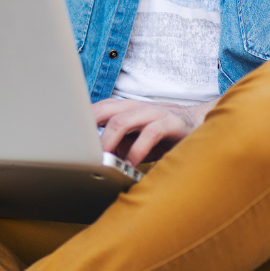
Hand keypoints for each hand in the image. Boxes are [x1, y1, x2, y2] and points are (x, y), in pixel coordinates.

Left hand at [92, 97, 216, 165]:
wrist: (203, 125)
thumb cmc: (164, 135)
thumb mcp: (137, 139)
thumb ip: (119, 144)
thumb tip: (101, 157)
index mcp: (126, 109)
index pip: (98, 109)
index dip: (81, 119)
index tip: (66, 135)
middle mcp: (138, 107)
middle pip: (105, 110)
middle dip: (88, 128)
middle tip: (80, 149)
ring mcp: (154, 112)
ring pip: (123, 119)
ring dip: (109, 140)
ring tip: (104, 159)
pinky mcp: (172, 123)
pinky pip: (150, 133)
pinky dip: (138, 149)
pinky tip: (133, 163)